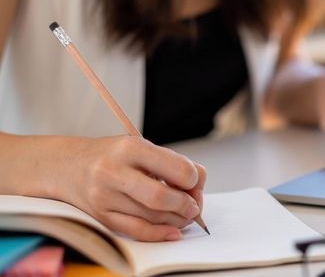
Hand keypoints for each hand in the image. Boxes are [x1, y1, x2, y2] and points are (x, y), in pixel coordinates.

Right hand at [61, 136, 205, 241]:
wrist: (67, 166)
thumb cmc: (113, 156)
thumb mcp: (141, 147)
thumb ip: (173, 162)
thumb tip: (199, 184)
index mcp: (131, 148)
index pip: (176, 168)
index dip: (193, 180)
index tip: (195, 183)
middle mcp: (113, 172)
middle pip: (161, 198)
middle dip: (186, 205)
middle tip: (194, 206)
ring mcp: (104, 196)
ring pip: (152, 217)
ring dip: (176, 220)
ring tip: (183, 214)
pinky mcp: (101, 216)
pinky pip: (137, 231)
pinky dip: (160, 234)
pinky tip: (173, 231)